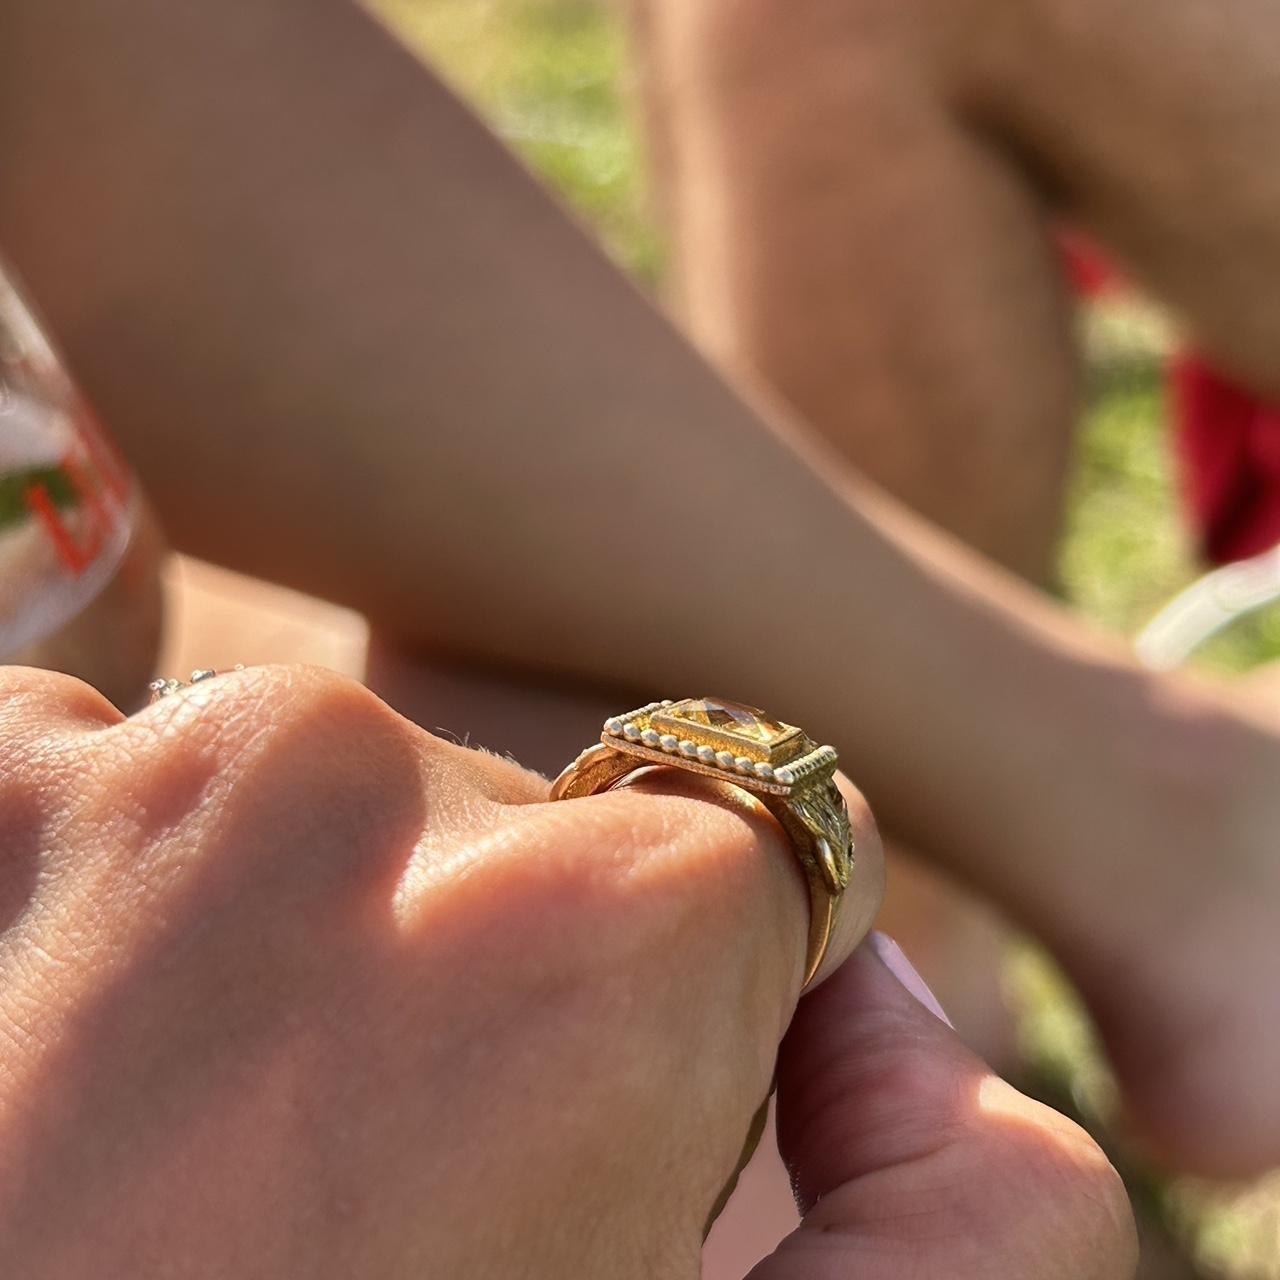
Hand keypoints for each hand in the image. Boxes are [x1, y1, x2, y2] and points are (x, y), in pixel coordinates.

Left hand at [0, 665, 1131, 1276]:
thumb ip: (970, 1224)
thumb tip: (877, 990)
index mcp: (585, 947)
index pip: (738, 848)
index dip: (678, 1010)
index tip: (565, 1133)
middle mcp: (343, 790)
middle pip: (506, 822)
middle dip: (465, 975)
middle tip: (322, 1205)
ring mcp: (100, 769)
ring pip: (292, 789)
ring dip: (261, 936)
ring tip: (145, 1159)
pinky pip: (88, 774)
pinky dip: (83, 897)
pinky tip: (27, 1082)